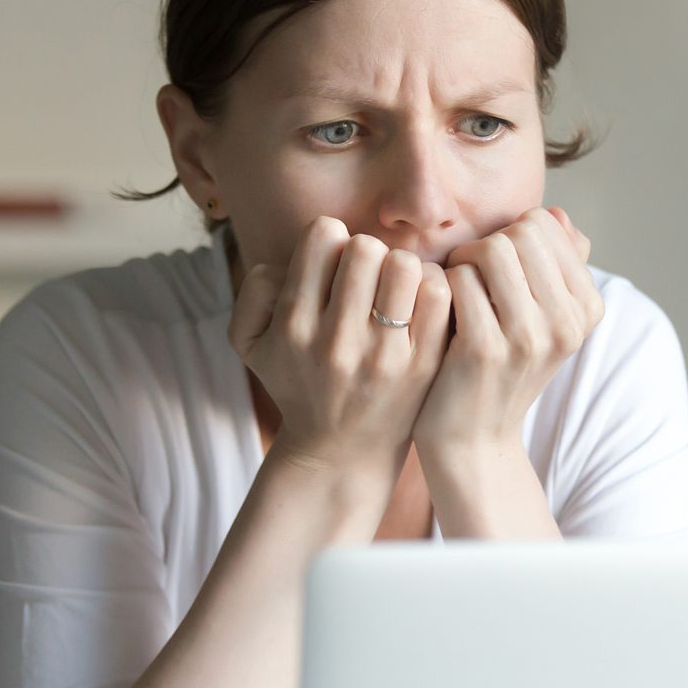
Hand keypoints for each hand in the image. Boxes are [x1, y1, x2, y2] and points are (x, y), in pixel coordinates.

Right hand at [228, 216, 451, 469]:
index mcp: (294, 325)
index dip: (331, 241)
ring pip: (404, 266)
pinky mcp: (421, 366)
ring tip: (393, 292)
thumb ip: (254, 290)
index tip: (335, 266)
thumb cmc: (297, 384)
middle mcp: (337, 340)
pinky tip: (418, 305)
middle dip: (367, 254)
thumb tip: (290, 262)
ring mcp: (383, 356)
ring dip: (400, 270)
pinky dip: (431, 288)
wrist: (341, 451)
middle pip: (366, 247)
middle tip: (368, 280)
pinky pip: (437, 296)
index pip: (323, 236)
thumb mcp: (250, 343)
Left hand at [411, 206, 603, 451]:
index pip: (545, 226)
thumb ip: (553, 266)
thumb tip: (559, 214)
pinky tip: (438, 312)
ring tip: (455, 292)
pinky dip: (441, 285)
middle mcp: (567, 323)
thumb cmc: (500, 368)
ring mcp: (529, 338)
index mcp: (586, 307)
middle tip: (467, 278)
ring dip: (462, 262)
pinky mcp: (485, 349)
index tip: (493, 271)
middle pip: (521, 232)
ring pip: (491, 250)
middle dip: (484, 245)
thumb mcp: (540, 320)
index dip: (508, 237)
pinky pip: (459, 280)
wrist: (474, 438)